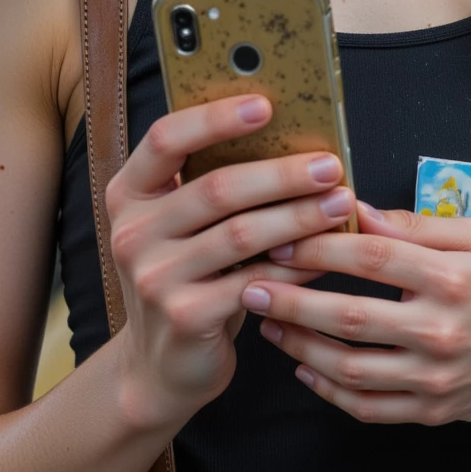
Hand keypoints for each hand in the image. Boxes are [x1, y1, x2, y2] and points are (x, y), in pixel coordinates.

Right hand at [106, 93, 356, 431]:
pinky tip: (326, 256)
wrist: (159, 366)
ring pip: (241, 234)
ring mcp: (154, 277)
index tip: (266, 105)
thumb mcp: (180, 227)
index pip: (165, 138)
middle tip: (329, 165)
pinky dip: (297, 267)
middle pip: (216, 188)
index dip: (214, 118)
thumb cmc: (186, 277)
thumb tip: (290, 139)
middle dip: (282, 174)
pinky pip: (255, 281)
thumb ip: (213, 186)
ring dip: (299, 217)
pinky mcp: (184, 316)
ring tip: (341, 204)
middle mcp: (132, 231)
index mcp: (129, 193)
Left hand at [240, 202, 470, 435]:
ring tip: (268, 326)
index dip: (319, 248)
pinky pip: (369, 409)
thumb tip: (357, 210)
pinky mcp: (433, 411)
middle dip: (292, 302)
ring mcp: (436, 379)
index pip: (372, 260)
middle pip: (350, 318)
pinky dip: (330, 392)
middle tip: (251, 285)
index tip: (280, 236)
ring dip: (300, 348)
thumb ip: (417, 226)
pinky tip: (304, 370)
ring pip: (351, 369)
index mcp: (452, 279)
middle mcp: (441, 332)